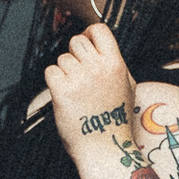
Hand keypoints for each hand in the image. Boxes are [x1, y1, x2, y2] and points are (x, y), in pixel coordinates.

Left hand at [45, 22, 138, 161]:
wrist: (105, 148)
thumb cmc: (116, 120)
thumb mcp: (128, 87)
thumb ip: (115, 64)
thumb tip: (100, 44)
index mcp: (116, 65)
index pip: (99, 30)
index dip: (89, 33)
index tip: (86, 42)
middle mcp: (98, 68)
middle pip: (76, 41)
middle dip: (75, 55)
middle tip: (79, 74)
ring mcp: (79, 79)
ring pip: (62, 59)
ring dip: (65, 72)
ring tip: (75, 91)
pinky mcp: (62, 91)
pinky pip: (50, 72)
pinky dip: (54, 82)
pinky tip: (64, 95)